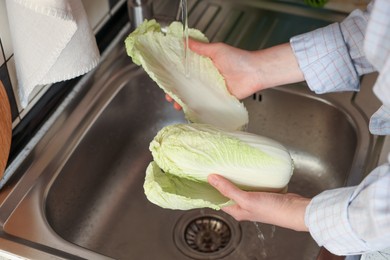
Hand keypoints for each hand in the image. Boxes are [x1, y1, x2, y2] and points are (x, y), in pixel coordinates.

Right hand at [166, 40, 303, 109]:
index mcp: (204, 66)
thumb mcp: (216, 50)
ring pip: (195, 97)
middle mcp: (207, 79)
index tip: (166, 82)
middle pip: (188, 87)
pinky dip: (197, 108)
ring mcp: (212, 90)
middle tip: (170, 97)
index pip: (186, 72)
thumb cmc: (238, 59)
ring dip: (185, 102)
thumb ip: (200, 47)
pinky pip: (206, 105)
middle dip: (177, 93)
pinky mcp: (218, 99)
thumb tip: (184, 40)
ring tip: (177, 105)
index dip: (175, 77)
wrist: (253, 72)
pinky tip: (189, 111)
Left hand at [208, 174, 309, 231]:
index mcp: (236, 211)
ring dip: (234, 176)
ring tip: (225, 163)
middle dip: (221, 180)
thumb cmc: (272, 210)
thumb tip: (211, 178)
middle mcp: (243, 206)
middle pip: (227, 192)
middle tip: (213, 165)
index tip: (202, 176)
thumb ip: (228, 189)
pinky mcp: (263, 192)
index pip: (217, 199)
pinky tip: (244, 167)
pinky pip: (251, 183)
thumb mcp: (246, 199)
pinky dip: (247, 175)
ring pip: (239, 186)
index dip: (209, 189)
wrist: (296, 210)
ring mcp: (253, 199)